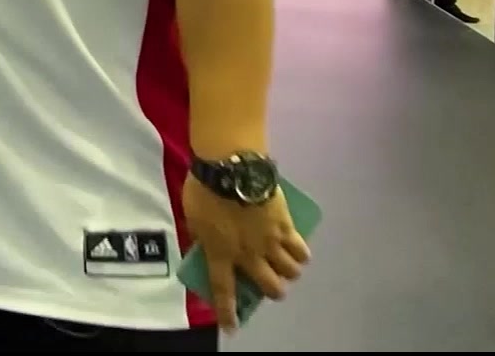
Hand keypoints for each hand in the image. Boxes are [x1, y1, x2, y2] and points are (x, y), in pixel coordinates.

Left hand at [181, 176, 309, 332]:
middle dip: (273, 291)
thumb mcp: (193, 216)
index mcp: (221, 253)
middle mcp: (249, 254)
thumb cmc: (205, 189)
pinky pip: (301, 249)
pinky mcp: (287, 226)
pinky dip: (301, 253)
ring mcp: (271, 242)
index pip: (223, 290)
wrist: (231, 167)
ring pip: (291, 271)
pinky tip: (299, 250)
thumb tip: (206, 241)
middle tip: (270, 283)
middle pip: (270, 286)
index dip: (227, 311)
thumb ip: (202, 234)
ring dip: (289, 272)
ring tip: (286, 265)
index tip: (231, 327)